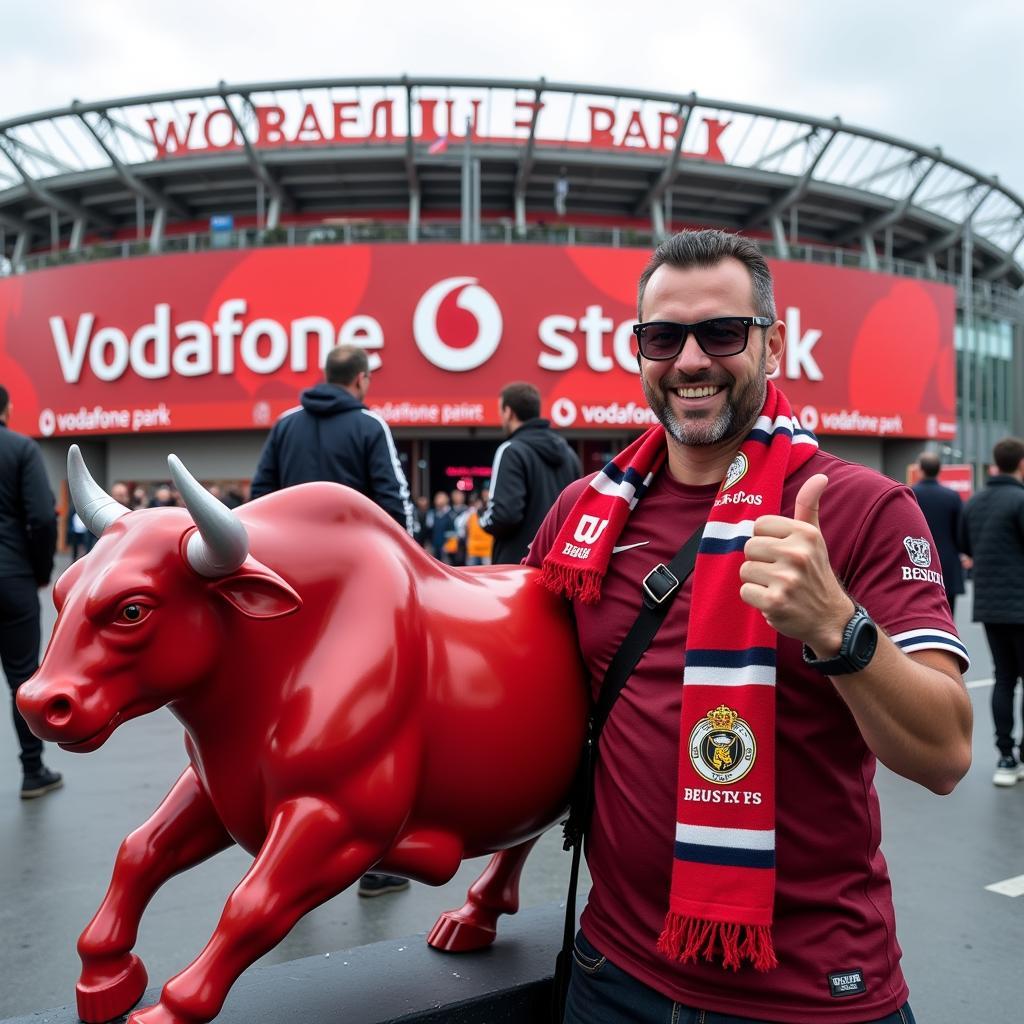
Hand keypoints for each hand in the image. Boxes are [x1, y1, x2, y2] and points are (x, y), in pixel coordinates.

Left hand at [739, 474, 853, 654]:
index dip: (766, 541)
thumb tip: (820, 476)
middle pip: (749, 547)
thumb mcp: (815, 538)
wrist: (830, 618)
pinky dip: (756, 599)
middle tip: (780, 573)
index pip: (759, 525)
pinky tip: (775, 601)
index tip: (783, 553)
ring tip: (778, 587)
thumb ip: (809, 506)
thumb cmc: (816, 574)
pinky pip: (745, 591)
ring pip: (745, 569)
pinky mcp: (775, 602)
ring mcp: (787, 579)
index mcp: (805, 534)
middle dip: (760, 562)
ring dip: (757, 581)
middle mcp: (797, 554)